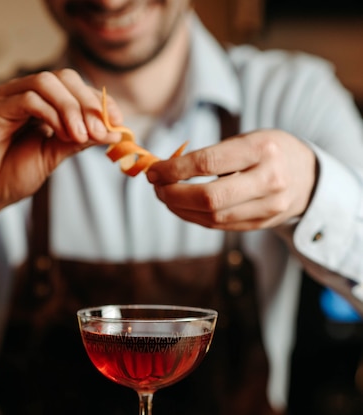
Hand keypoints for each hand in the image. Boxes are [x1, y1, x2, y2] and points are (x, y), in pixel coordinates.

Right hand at [0, 70, 121, 228]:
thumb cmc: (11, 175)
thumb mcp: (53, 156)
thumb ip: (78, 141)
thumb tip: (113, 132)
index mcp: (41, 105)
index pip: (76, 88)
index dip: (100, 102)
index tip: (120, 122)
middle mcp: (24, 94)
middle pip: (64, 77)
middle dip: (89, 103)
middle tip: (102, 131)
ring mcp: (8, 98)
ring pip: (47, 82)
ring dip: (72, 108)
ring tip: (83, 136)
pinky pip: (28, 99)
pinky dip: (51, 113)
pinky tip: (63, 134)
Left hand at [146, 129, 316, 229]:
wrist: (308, 176)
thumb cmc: (269, 151)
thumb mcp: (248, 139)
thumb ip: (212, 154)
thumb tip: (165, 170)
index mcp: (262, 149)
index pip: (208, 163)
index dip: (174, 170)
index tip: (154, 171)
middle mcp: (268, 180)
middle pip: (210, 198)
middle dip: (174, 195)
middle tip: (157, 187)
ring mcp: (268, 207)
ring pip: (213, 218)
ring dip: (181, 210)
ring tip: (165, 197)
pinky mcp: (262, 225)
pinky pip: (220, 226)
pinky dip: (195, 218)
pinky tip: (182, 208)